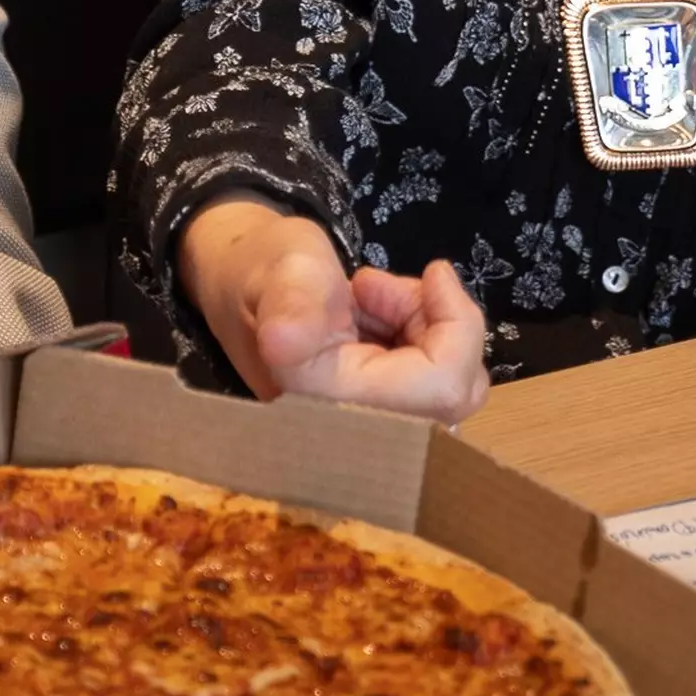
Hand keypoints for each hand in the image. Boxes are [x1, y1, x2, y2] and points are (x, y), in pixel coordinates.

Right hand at [175, 197, 489, 424]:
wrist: (239, 284)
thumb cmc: (263, 269)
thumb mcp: (282, 267)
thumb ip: (291, 301)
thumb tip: (284, 341)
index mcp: (329, 402)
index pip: (439, 388)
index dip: (456, 329)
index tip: (434, 274)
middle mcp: (354, 428)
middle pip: (452, 391)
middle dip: (436, 324)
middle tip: (382, 287)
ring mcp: (369, 425)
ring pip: (448, 387)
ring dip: (427, 329)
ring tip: (372, 296)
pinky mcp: (379, 413)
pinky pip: (432, 385)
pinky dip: (420, 339)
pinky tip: (375, 315)